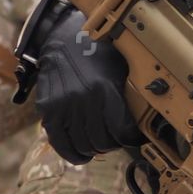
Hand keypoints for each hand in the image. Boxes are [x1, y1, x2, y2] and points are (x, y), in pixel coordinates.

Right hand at [34, 1, 141, 164]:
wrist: (64, 39)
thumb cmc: (98, 52)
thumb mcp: (120, 67)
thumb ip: (127, 94)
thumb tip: (145, 121)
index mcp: (104, 87)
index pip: (122, 131)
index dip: (133, 139)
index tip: (136, 138)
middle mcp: (82, 99)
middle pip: (103, 141)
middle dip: (114, 144)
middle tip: (118, 139)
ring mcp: (62, 106)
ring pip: (83, 145)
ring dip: (96, 149)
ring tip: (102, 144)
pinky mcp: (47, 110)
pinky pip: (60, 143)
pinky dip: (73, 154)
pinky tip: (83, 155)